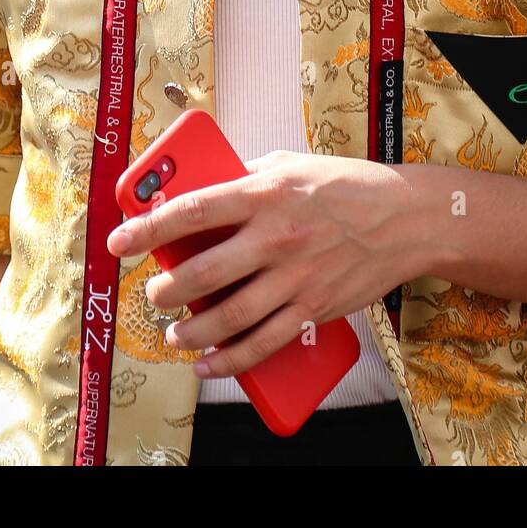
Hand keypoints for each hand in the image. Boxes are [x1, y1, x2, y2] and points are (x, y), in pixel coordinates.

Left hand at [106, 151, 429, 378]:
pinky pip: (263, 343)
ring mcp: (295, 277)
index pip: (193, 211)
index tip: (120, 241)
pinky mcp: (313, 308)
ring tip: (173, 332)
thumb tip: (201, 185)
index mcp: (265, 193)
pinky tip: (207, 363)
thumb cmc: (346, 186)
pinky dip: (229, 359)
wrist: (406, 218)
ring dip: (190, 330)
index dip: (148, 228)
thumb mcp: (290, 164)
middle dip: (166, 290)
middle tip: (154, 293)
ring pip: (228, 316)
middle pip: (203, 272)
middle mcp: (276, 237)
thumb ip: (245, 176)